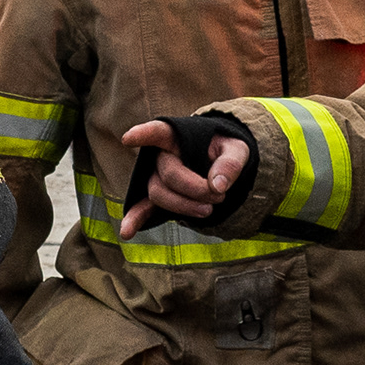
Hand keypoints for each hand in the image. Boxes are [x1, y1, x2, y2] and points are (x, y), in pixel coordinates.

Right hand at [116, 121, 249, 232]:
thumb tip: (217, 186)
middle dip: (195, 190)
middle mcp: (161, 156)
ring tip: (208, 210)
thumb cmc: (226, 151)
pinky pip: (143, 208)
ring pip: (159, 194)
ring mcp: (157, 177)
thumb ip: (230, 163)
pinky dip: (135, 219)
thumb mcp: (237, 149)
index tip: (129, 139)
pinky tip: (127, 233)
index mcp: (177, 137)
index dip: (143, 134)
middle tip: (220, 196)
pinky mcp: (159, 197)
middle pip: (169, 175)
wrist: (223, 165)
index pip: (158, 132)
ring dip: (184, 206)